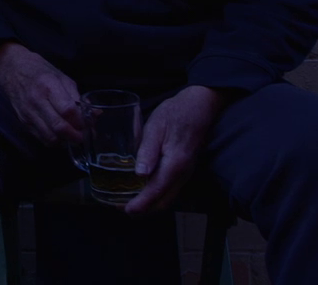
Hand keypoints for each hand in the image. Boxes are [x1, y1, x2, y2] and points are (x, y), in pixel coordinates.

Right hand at [0, 41, 84, 145]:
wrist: (11, 69)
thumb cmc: (40, 71)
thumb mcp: (62, 78)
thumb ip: (78, 98)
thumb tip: (94, 115)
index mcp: (48, 86)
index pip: (68, 110)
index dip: (81, 121)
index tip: (88, 125)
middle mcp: (36, 101)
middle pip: (59, 127)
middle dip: (76, 136)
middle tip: (84, 136)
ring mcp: (28, 113)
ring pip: (50, 137)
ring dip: (64, 141)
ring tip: (72, 136)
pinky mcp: (23, 121)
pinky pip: (41, 138)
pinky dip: (53, 140)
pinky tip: (59, 135)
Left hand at [126, 85, 223, 214]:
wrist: (198, 107)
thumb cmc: (174, 114)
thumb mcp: (155, 127)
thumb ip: (148, 151)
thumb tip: (139, 174)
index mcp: (174, 164)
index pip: (156, 192)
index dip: (140, 204)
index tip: (125, 210)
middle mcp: (183, 174)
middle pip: (163, 202)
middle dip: (142, 209)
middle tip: (119, 207)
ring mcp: (185, 173)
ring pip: (167, 198)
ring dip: (149, 204)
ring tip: (127, 200)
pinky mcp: (183, 170)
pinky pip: (170, 190)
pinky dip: (155, 196)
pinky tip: (141, 190)